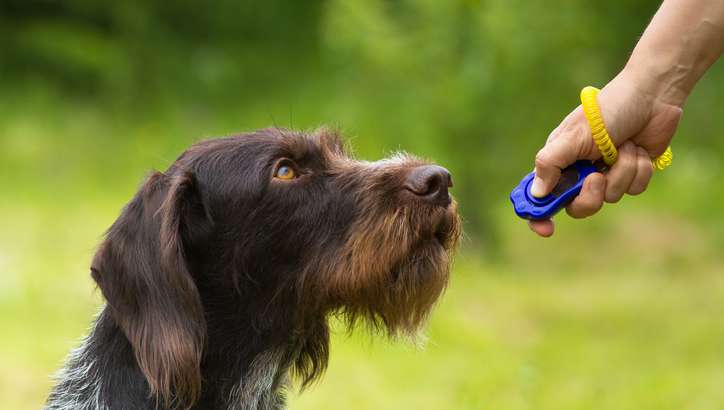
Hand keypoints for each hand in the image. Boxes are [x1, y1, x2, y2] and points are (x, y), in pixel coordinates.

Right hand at [528, 70, 682, 236]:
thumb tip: (537, 193)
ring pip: (610, 198)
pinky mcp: (630, 174)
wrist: (651, 96)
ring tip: (624, 146)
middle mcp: (579, 171)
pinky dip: (638, 169)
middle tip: (597, 177)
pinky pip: (633, 189)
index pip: (540, 196)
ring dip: (621, 171)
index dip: (539, 214)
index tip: (546, 229)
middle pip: (577, 207)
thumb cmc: (607, 110)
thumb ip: (550, 164)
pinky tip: (638, 149)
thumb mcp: (573, 136)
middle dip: (591, 195)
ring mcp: (606, 174)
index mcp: (558, 161)